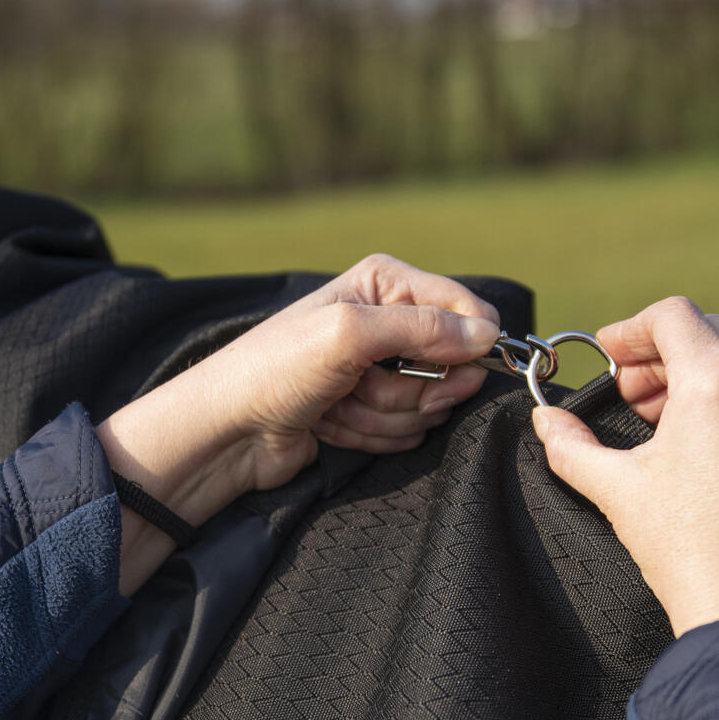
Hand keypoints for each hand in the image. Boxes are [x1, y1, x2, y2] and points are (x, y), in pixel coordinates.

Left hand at [97, 255, 499, 593]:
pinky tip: (331, 425)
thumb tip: (489, 335)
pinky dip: (370, 435)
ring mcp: (379, 371)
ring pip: (428, 404)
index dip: (466, 345)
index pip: (464, 309)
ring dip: (383, 416)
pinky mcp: (371, 412)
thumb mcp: (349, 334)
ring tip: (336, 406)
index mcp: (384, 284)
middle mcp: (387, 322)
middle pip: (451, 364)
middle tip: (369, 390)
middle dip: (413, 390)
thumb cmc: (276, 369)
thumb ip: (422, 329)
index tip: (453, 371)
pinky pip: (406, 430)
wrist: (229, 432)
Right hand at [532, 296, 718, 657]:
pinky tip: (704, 444)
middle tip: (627, 393)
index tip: (607, 356)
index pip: (671, 315)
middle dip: (659, 354)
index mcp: (718, 379)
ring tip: (661, 420)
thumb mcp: (617, 489)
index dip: (629, 330)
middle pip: (707, 331)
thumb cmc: (690, 550)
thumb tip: (544, 421)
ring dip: (695, 373)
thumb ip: (570, 445)